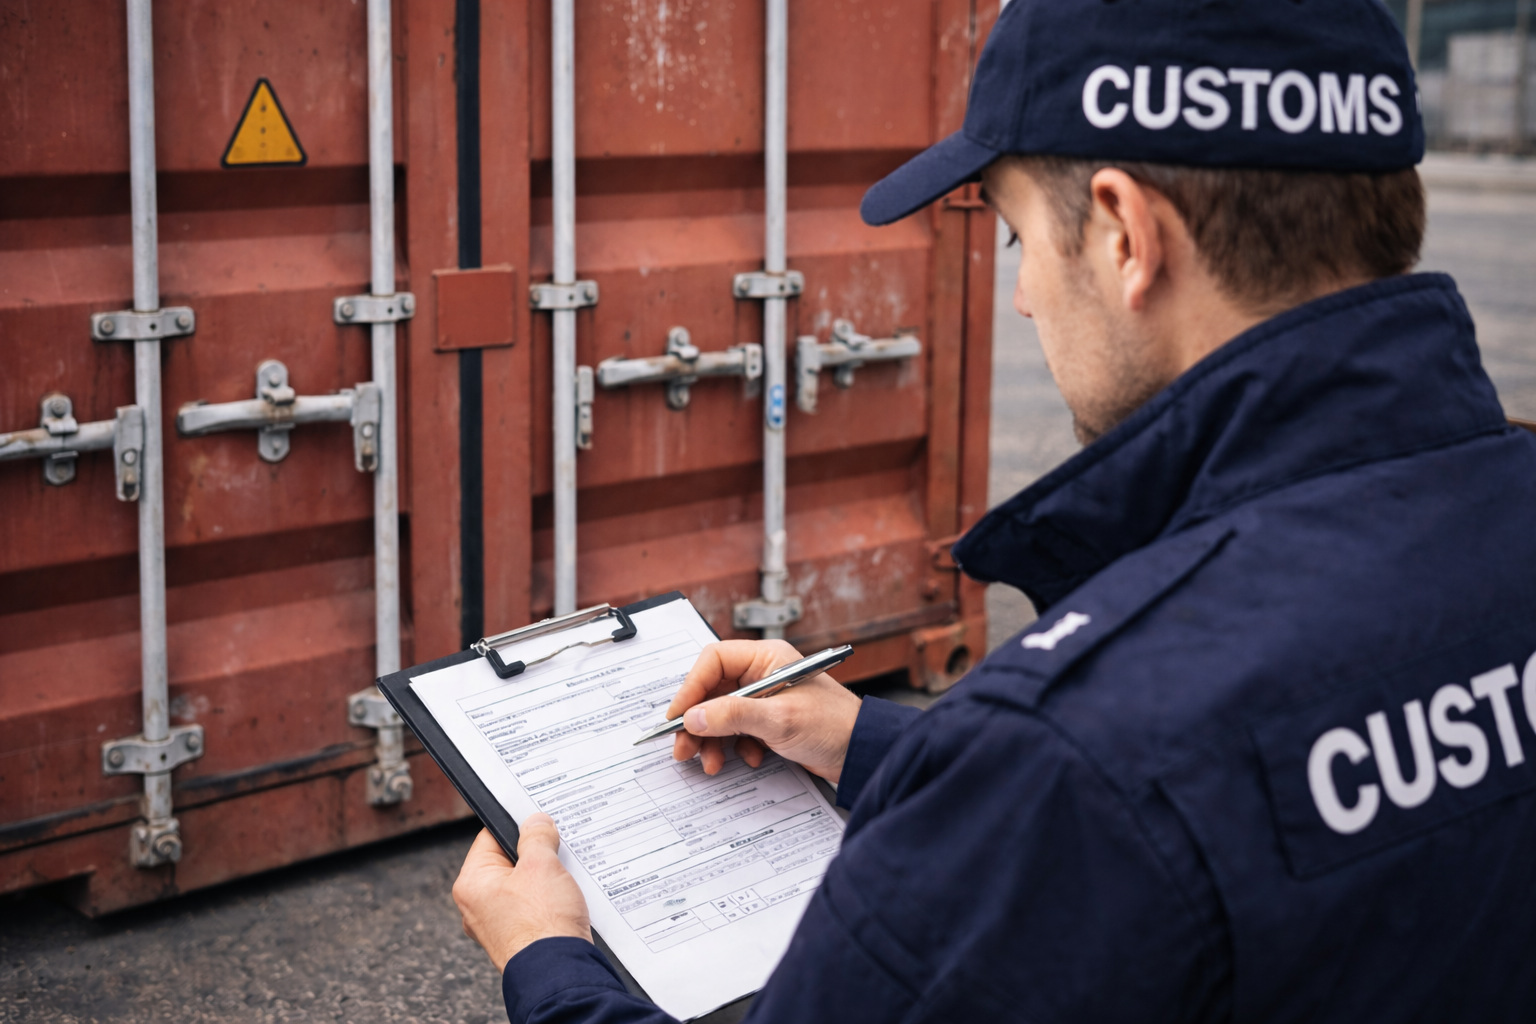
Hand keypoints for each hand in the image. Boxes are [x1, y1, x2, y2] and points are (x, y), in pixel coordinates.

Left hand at [452, 816, 590, 971]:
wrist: (559, 972)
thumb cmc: (542, 924)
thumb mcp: (541, 865)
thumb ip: (537, 836)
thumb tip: (536, 822)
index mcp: (472, 883)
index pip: (490, 837)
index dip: (517, 826)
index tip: (538, 823)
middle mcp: (477, 906)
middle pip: (508, 862)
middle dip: (534, 854)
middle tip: (555, 851)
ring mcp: (497, 924)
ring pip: (522, 886)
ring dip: (544, 878)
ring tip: (562, 879)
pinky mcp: (517, 937)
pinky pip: (531, 907)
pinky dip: (547, 900)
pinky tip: (564, 899)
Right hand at [668, 640, 862, 781]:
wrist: (863, 753)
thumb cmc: (834, 726)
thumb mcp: (779, 720)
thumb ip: (733, 716)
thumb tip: (693, 717)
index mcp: (766, 658)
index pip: (713, 661)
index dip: (691, 688)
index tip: (678, 716)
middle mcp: (763, 673)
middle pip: (713, 690)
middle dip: (698, 721)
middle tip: (683, 748)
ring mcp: (766, 698)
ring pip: (722, 714)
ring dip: (713, 739)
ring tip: (711, 763)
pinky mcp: (770, 721)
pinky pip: (738, 730)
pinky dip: (734, 747)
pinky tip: (747, 759)